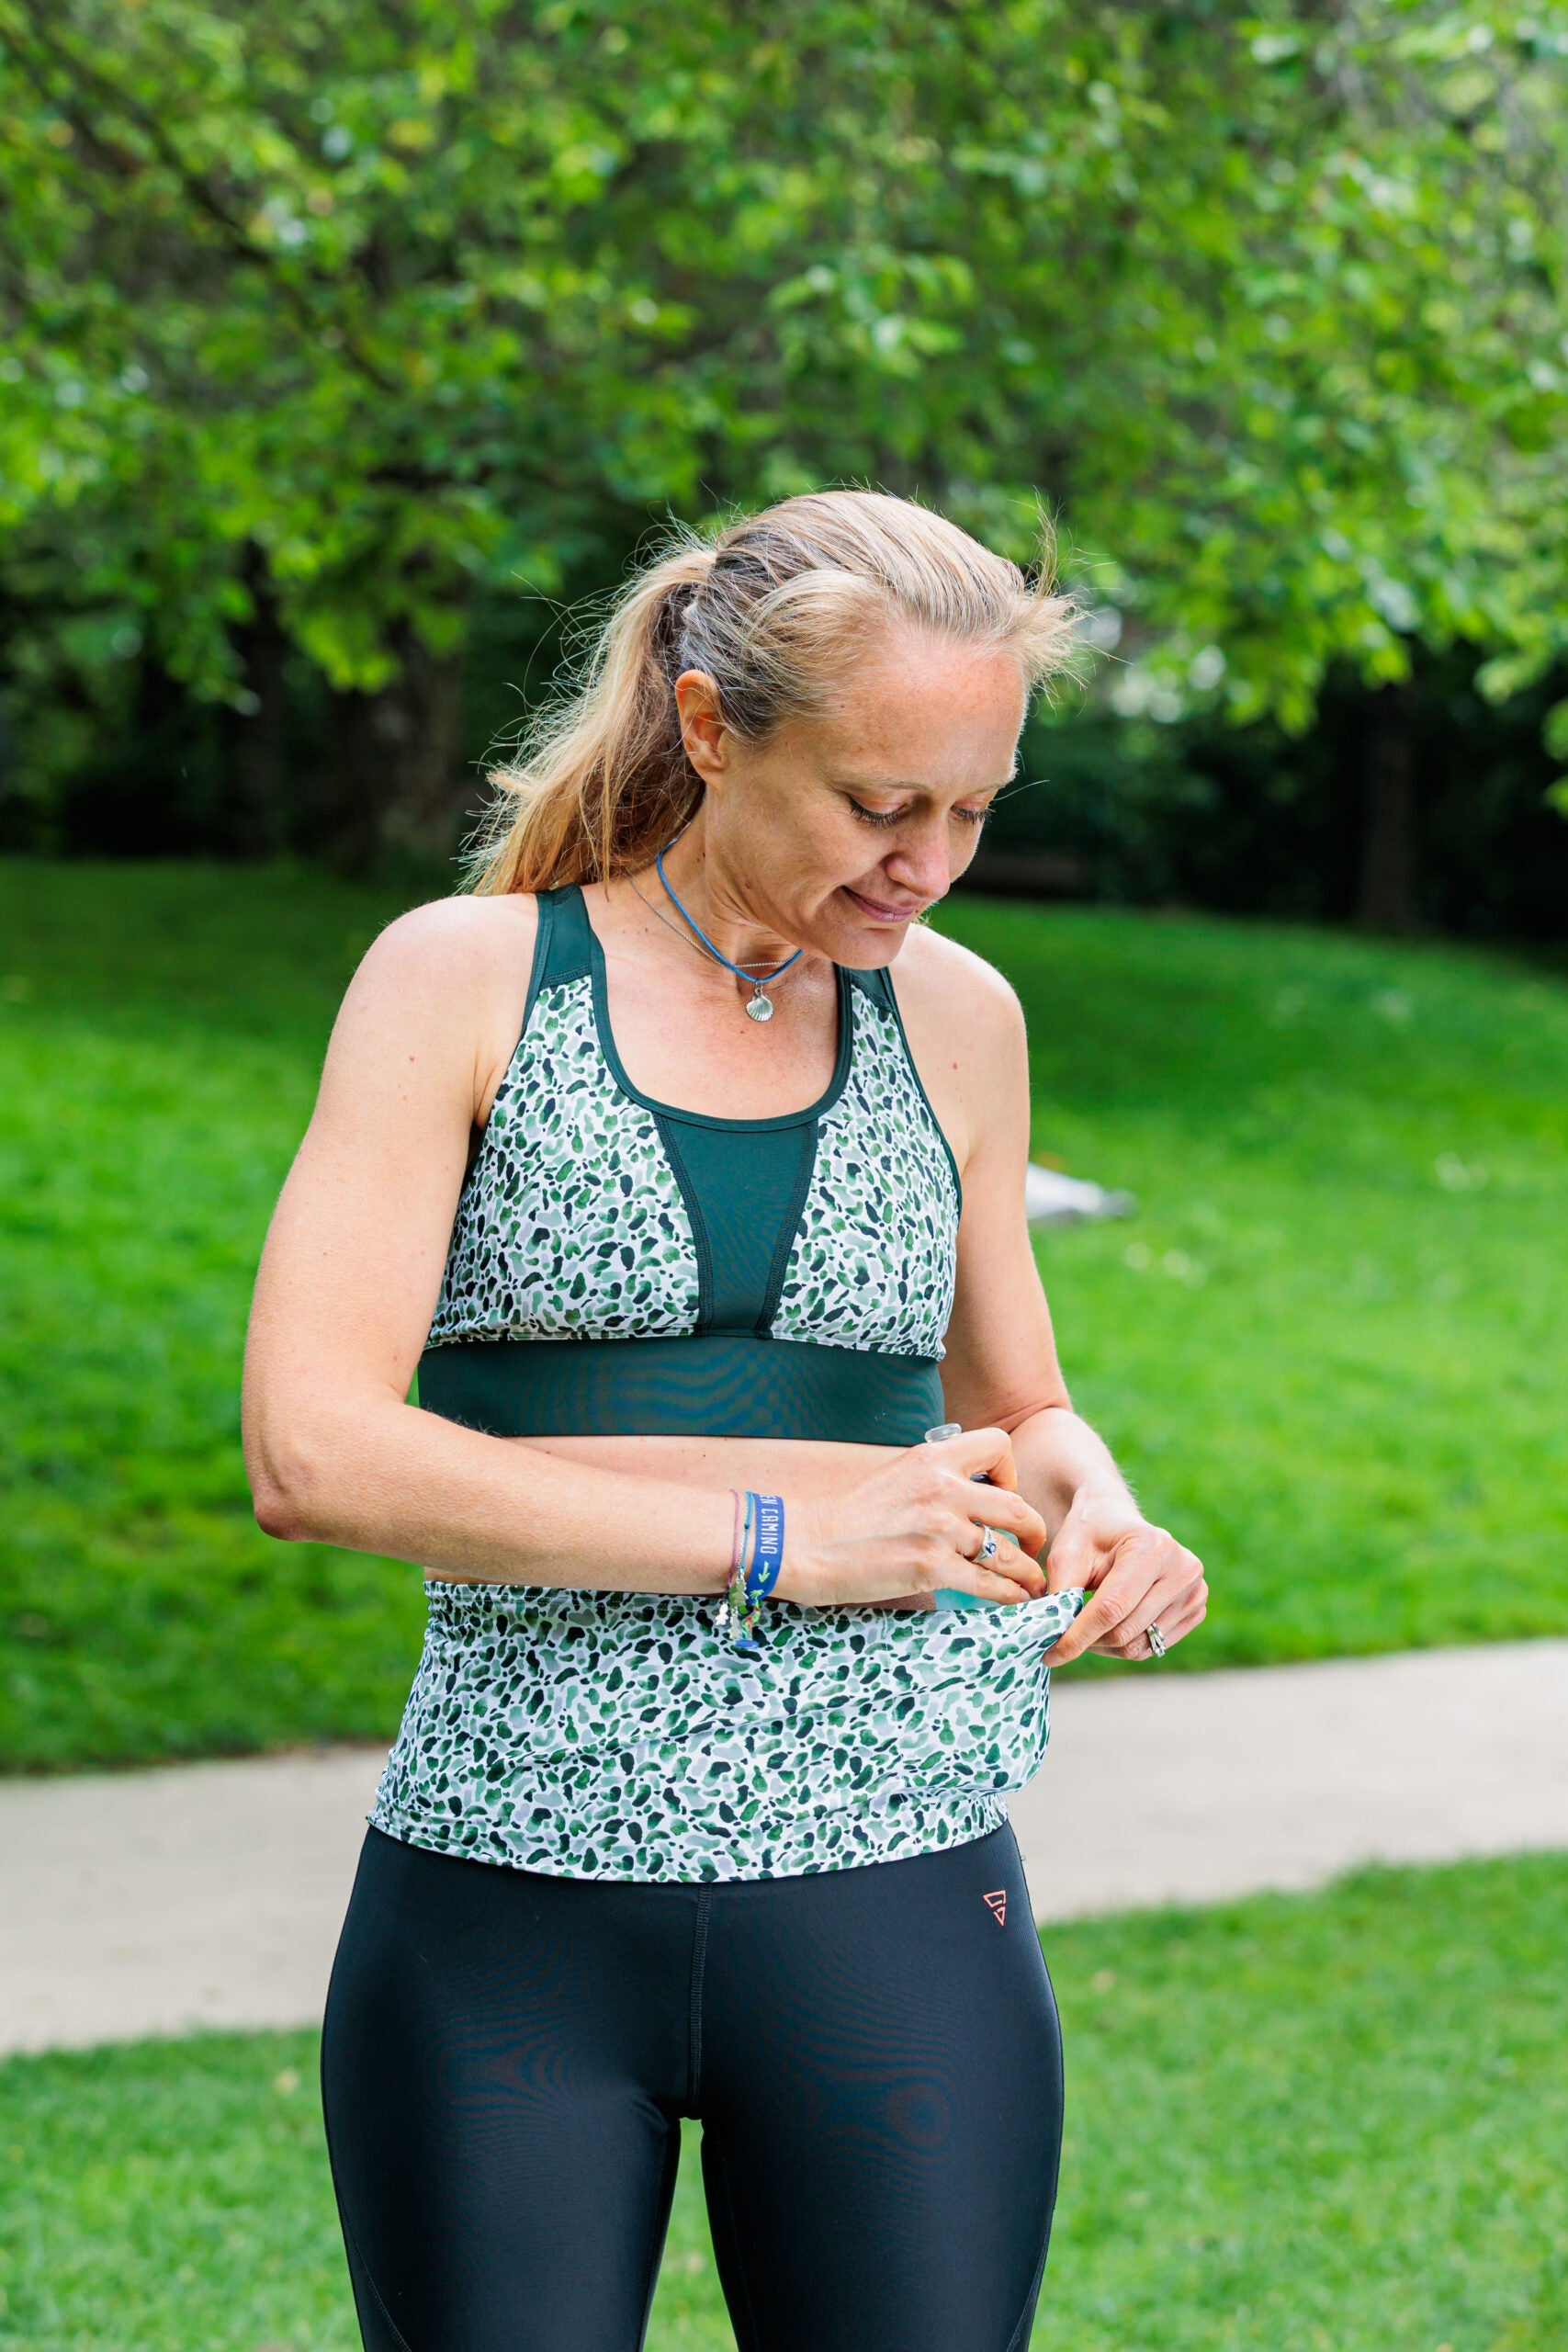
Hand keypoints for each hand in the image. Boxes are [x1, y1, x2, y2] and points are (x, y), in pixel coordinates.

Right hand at [781, 1429, 1048, 1608]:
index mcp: (932, 1458)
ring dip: (1026, 1573)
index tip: (1002, 1494)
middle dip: (1034, 1533)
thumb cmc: (845, 1516)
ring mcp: (939, 1528)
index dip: (1011, 1472)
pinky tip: (1011, 1602)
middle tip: (1030, 1548)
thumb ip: (933, 1481)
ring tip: (1032, 1586)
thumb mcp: (895, 1477)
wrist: (803, 1542)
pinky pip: (989, 1585)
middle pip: (1018, 1506)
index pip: (999, 1444)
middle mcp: (942, 1487)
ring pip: (1009, 1552)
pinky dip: (1008, 1596)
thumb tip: (967, 1499)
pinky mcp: (931, 1566)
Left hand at [1043, 1482, 1206, 1664]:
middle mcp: (1182, 1568)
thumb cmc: (1088, 1535)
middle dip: (1087, 1642)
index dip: (1077, 1636)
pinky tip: (1110, 1624)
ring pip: (1139, 1645)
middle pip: (1125, 1630)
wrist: (1116, 1520)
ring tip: (1086, 1626)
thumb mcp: (1066, 1554)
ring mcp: (1195, 1590)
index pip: (1111, 1608)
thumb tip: (1053, 1637)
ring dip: (1104, 1646)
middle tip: (1062, 1639)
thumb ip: (1061, 1594)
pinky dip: (1125, 1644)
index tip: (1050, 1655)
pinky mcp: (1196, 1608)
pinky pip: (1154, 1647)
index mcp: (1152, 1547)